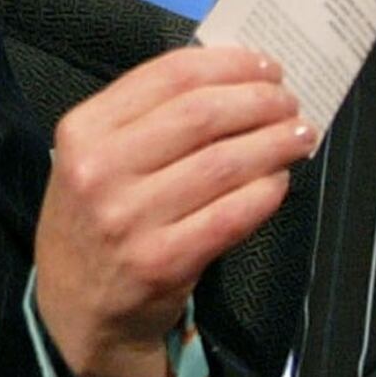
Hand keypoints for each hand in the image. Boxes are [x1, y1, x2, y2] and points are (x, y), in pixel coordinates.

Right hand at [30, 44, 309, 376]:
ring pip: (223, 163)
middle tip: (289, 103)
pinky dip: (266, 193)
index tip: (265, 67)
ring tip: (299, 136)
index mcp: (82, 132)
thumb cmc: (94, 223)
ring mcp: (129, 219)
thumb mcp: (92, 160)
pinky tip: (280, 180)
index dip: (229, 65)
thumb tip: (233, 79)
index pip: (168, 77)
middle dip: (259, 101)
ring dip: (274, 143)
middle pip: (202, 114)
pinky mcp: (162, 261)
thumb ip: (145, 119)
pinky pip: (232, 215)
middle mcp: (100, 171)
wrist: (76, 311)